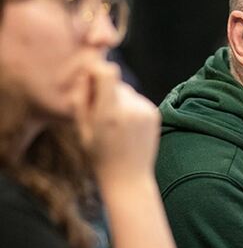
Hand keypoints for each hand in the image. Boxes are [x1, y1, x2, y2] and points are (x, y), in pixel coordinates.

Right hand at [71, 61, 160, 186]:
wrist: (129, 177)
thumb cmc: (99, 155)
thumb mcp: (82, 128)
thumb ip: (82, 98)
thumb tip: (87, 71)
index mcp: (109, 114)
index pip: (107, 73)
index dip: (97, 69)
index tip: (90, 76)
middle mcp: (130, 109)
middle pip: (114, 82)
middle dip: (104, 91)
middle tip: (98, 114)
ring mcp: (145, 110)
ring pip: (126, 91)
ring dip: (117, 100)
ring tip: (114, 125)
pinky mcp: (155, 112)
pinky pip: (136, 100)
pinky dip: (129, 107)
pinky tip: (127, 127)